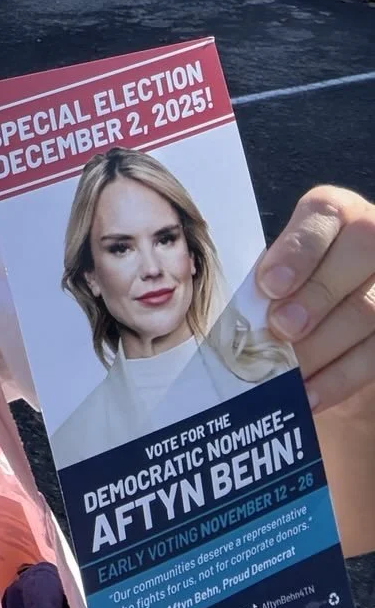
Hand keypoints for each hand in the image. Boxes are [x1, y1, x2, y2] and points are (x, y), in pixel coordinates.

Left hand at [258, 186, 374, 410]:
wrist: (334, 300)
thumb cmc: (293, 281)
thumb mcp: (283, 266)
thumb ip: (272, 277)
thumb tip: (245, 316)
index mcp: (336, 211)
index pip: (323, 216)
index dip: (298, 252)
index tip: (269, 286)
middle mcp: (374, 234)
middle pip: (359, 256)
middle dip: (316, 297)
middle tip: (281, 330)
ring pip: (371, 309)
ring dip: (326, 345)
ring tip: (290, 372)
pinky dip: (342, 378)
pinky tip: (311, 395)